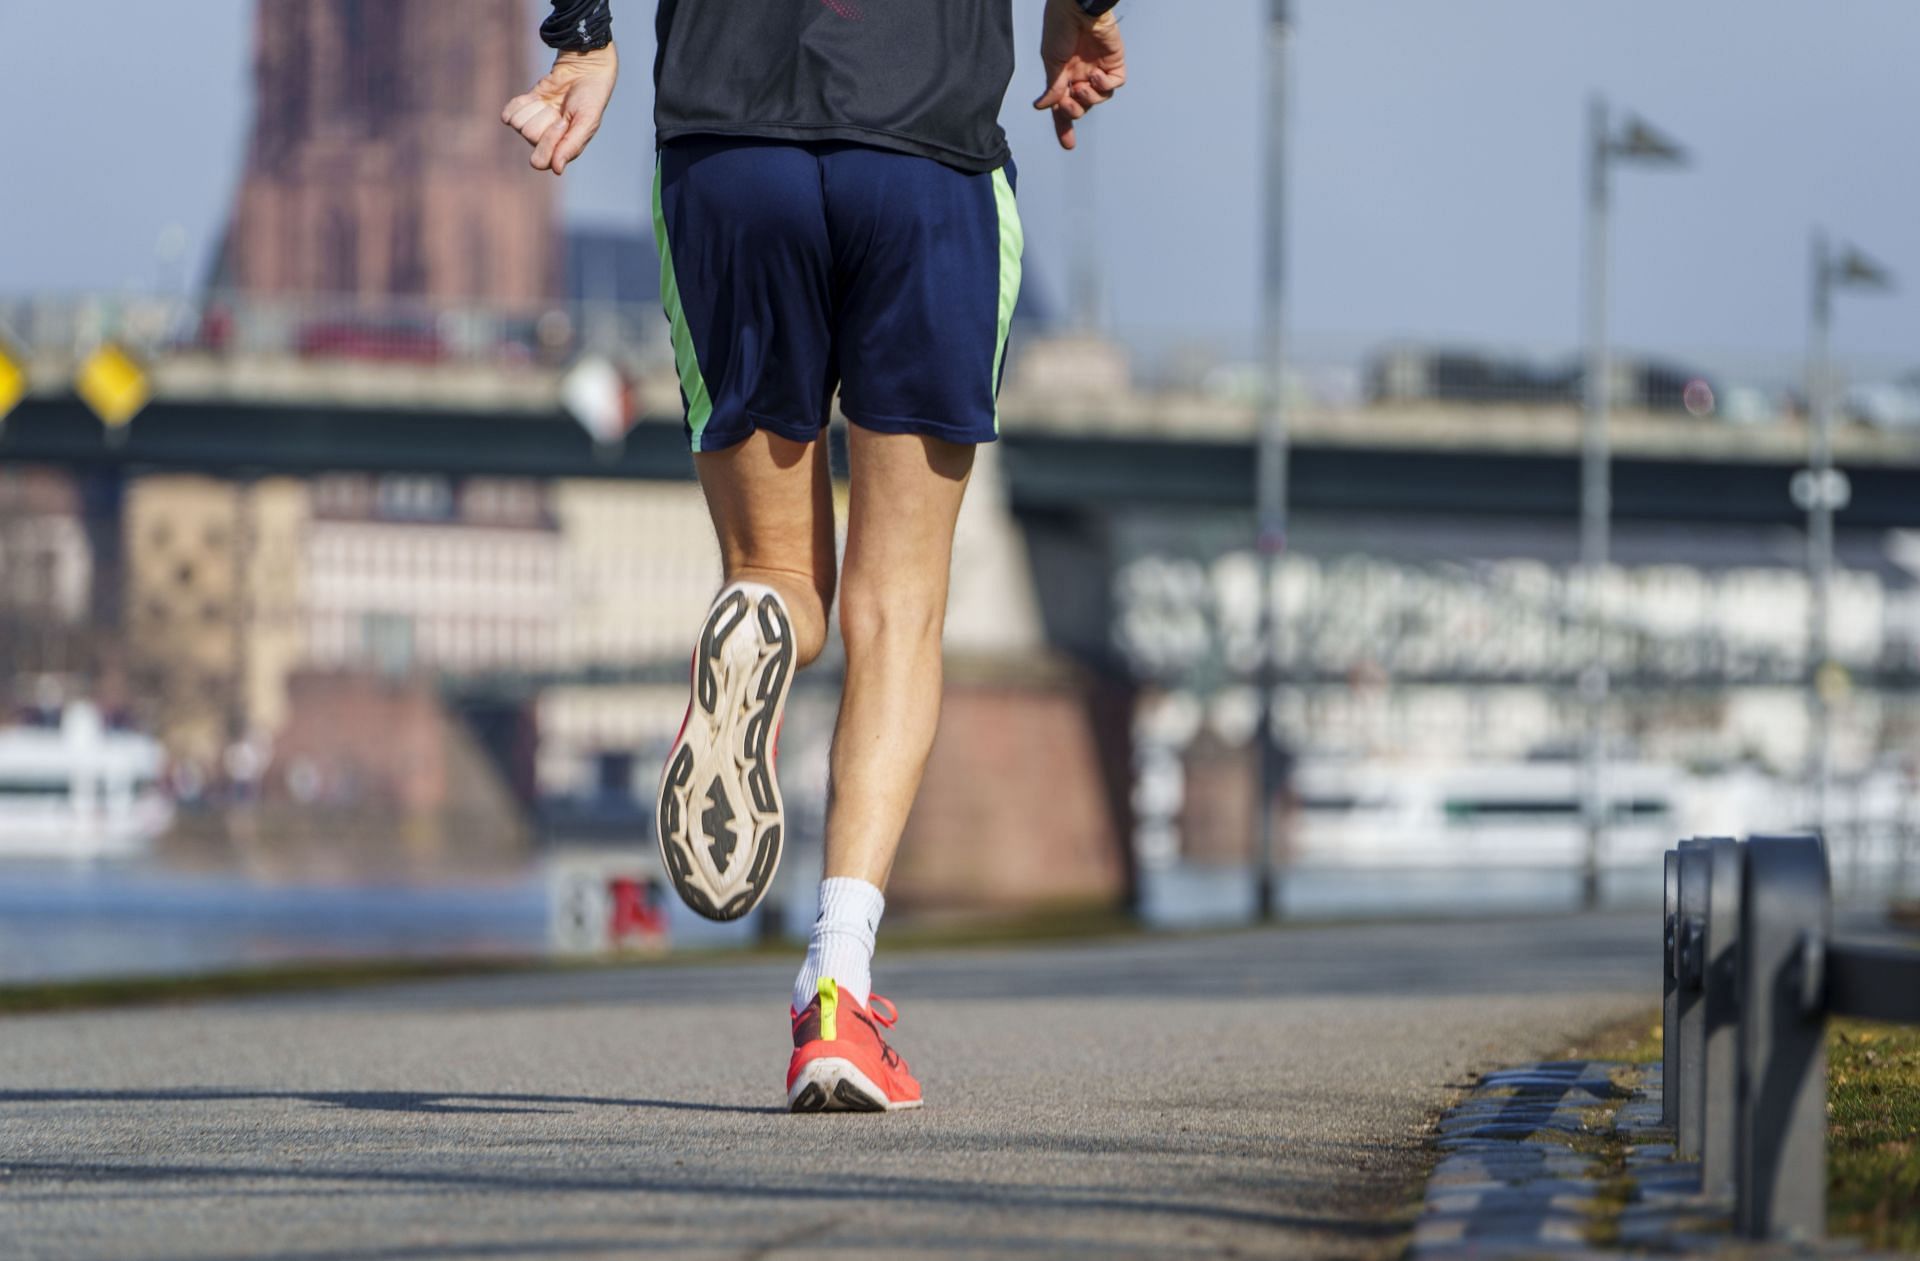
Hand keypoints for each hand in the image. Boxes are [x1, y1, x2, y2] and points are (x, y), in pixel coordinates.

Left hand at [501, 45, 618, 175]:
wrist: (582, 71)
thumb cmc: (590, 99)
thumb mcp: (586, 122)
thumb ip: (572, 146)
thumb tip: (556, 170)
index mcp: (562, 151)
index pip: (540, 160)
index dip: (549, 141)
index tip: (563, 122)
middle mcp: (544, 142)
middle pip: (529, 137)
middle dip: (545, 119)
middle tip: (560, 111)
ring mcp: (532, 126)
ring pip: (518, 125)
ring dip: (536, 109)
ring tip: (552, 103)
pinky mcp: (522, 110)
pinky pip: (509, 114)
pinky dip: (522, 103)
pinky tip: (537, 98)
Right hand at [1033, 1, 1126, 150]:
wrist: (1077, 8)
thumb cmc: (1060, 29)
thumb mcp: (1051, 63)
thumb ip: (1053, 87)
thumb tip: (1044, 107)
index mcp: (1063, 75)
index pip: (1063, 107)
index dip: (1065, 126)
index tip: (1068, 145)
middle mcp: (1080, 74)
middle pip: (1082, 106)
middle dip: (1075, 111)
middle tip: (1068, 101)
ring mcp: (1098, 69)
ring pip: (1099, 99)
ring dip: (1089, 98)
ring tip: (1081, 85)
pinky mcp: (1114, 63)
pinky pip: (1114, 85)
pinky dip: (1105, 85)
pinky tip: (1095, 74)